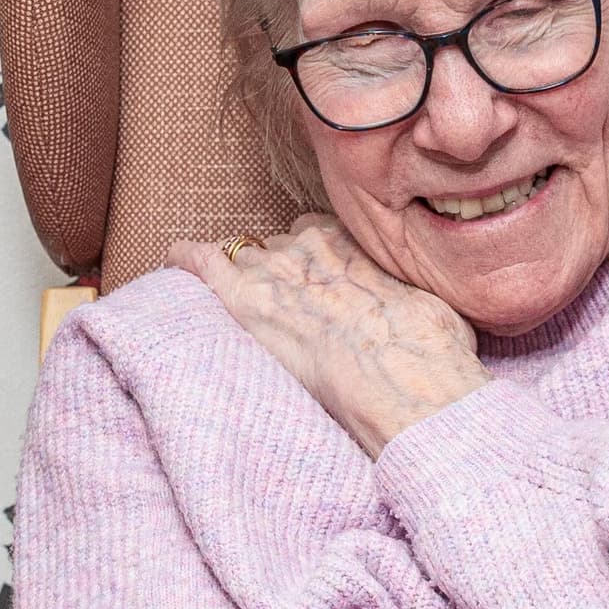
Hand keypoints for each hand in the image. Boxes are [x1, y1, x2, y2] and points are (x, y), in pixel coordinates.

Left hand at [165, 214, 486, 455]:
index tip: (314, 281)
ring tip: (241, 302)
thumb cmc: (429, 349)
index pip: (317, 234)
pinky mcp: (245, 301)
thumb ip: (413, 300)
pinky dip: (185, 259)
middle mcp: (310, 246)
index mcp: (355, 245)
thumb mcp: (434, 308)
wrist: (401, 375)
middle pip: (279, 245)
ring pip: (243, 256)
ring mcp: (274, 270)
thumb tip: (424, 313)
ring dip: (240, 276)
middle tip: (287, 306)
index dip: (313, 259)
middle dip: (279, 269)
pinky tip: (175, 259)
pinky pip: (201, 263)